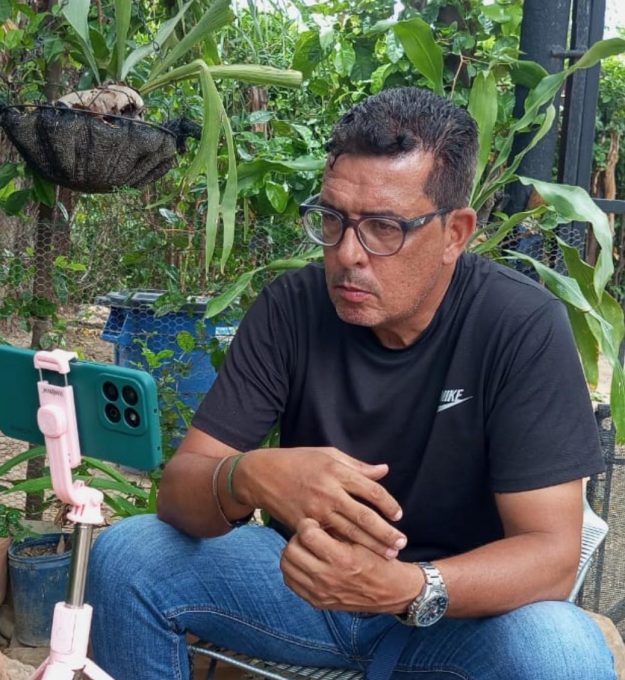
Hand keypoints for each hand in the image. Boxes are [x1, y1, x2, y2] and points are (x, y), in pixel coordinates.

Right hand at [236, 447, 406, 557]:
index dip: (388, 503)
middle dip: (385, 532)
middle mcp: (328, 492)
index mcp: (337, 472)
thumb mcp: (328, 455)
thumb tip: (384, 470)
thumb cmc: (299, 461)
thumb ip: (357, 466)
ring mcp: (315, 510)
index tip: (398, 515)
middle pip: (364, 515)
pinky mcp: (303, 523)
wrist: (263, 474)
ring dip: (371, 544)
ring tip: (388, 554)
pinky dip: (343, 547)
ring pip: (349, 531)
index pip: (371, 490)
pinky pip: (327, 538)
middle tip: (401, 544)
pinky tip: (356, 556)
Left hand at [280, 518, 421, 612]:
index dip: (307, 524)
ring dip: (293, 553)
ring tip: (306, 548)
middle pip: (291, 551)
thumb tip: (316, 515)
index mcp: (342, 558)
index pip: (307, 535)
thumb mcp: (364, 539)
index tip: (313, 523)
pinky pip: (291, 583)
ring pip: (287, 567)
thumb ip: (340, 527)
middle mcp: (327, 578)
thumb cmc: (379, 559)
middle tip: (308, 534)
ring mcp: (320, 593)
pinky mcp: (317, 602)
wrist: (391, 591)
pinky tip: (306, 562)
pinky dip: (294, 570)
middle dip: (296, 538)